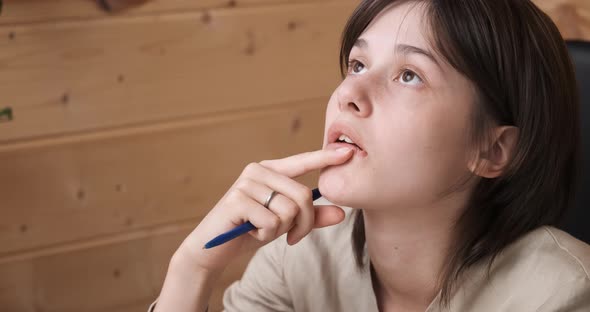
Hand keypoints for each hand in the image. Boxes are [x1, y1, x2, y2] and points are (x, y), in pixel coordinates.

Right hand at [173, 147, 353, 272]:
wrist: (212, 249)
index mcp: (270, 171)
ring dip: (282, 230)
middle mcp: (257, 170)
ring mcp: (246, 183)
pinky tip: (250, 232)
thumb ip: (312, 217)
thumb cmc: (250, 231)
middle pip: (302, 195)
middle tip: (292, 237)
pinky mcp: (237, 199)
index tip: (348, 151)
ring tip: (263, 231)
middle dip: (304, 223)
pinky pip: (272, 221)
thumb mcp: (285, 224)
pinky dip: (266, 235)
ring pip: (289, 210)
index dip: (325, 157)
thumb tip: (342, 212)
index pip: (302, 162)